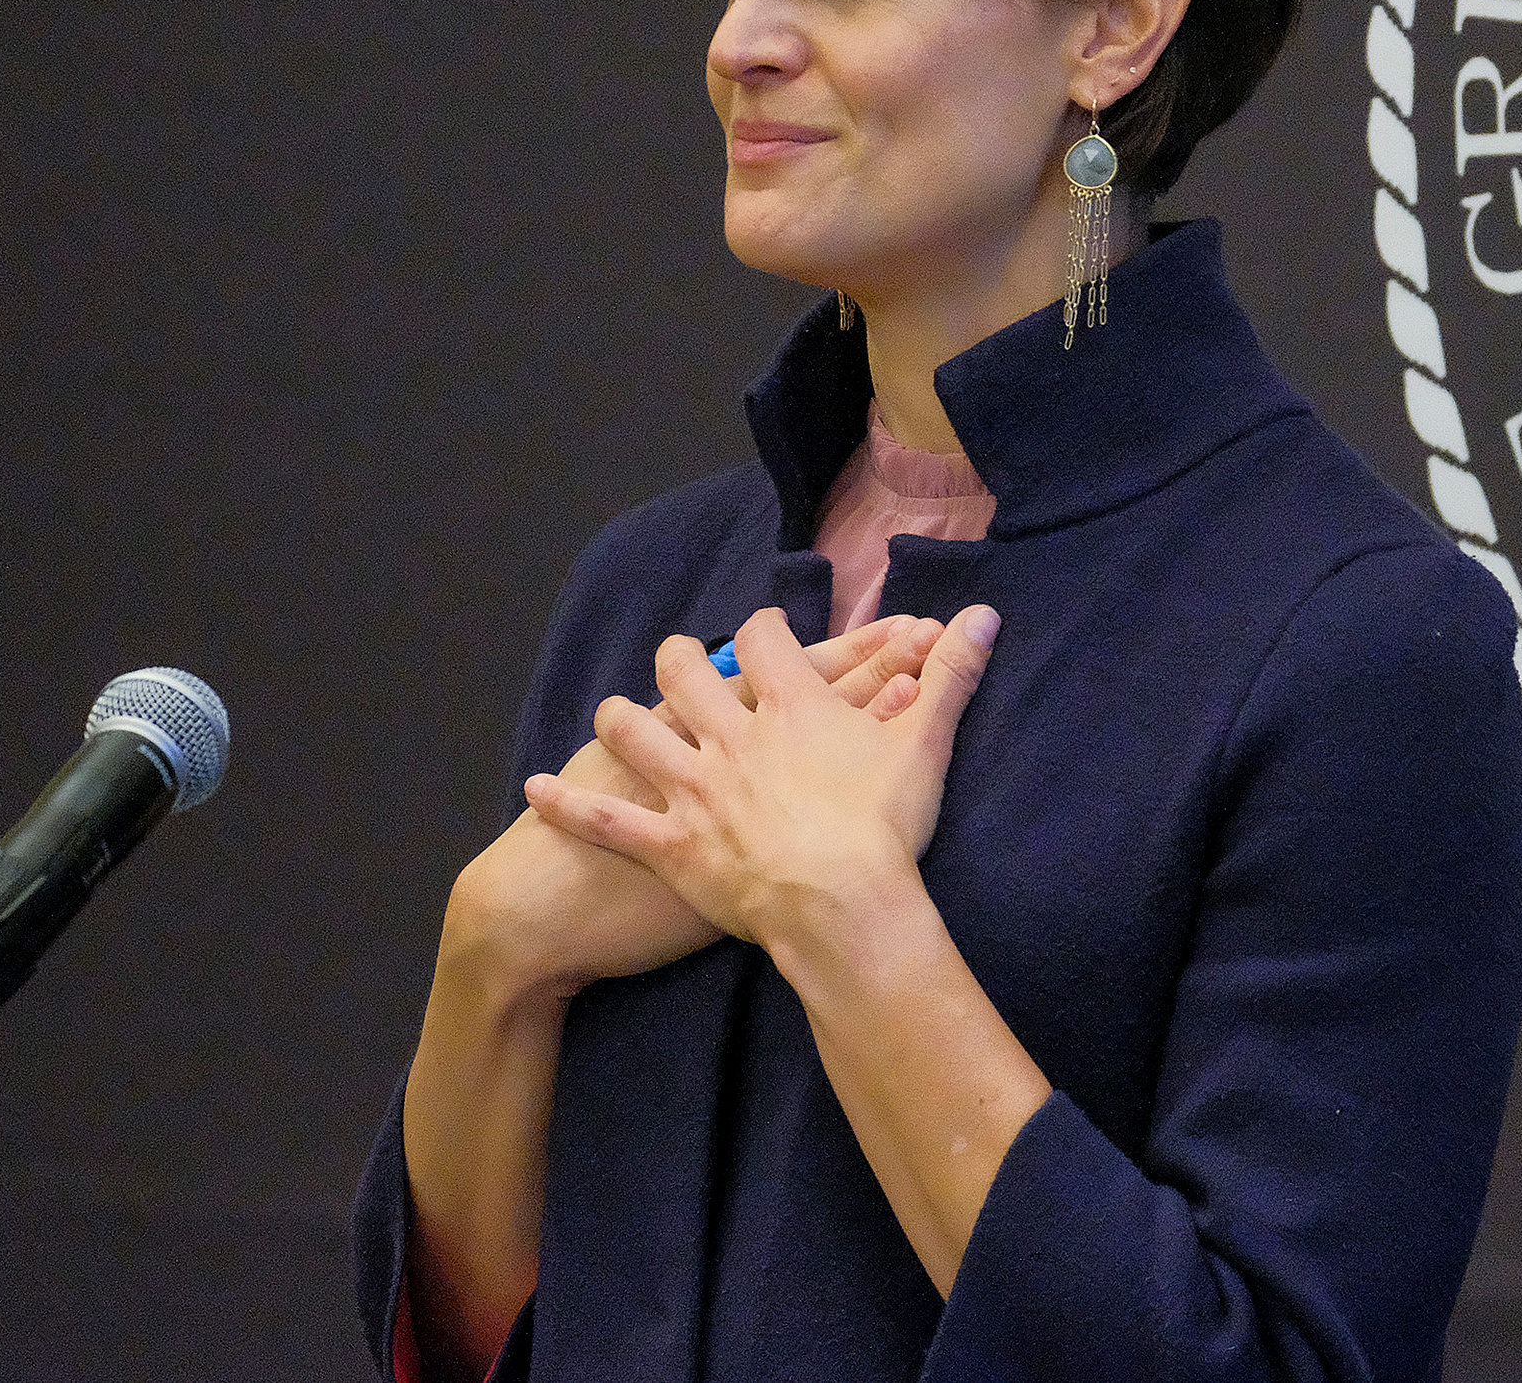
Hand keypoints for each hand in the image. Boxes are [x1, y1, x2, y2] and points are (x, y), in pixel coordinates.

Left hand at [445, 614, 946, 1000]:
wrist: (843, 904)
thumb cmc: (886, 826)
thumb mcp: (926, 743)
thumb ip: (951, 676)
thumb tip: (988, 616)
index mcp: (790, 704)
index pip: (764, 638)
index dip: (763, 629)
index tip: (766, 632)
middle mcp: (730, 734)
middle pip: (684, 670)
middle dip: (679, 660)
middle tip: (680, 663)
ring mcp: (692, 788)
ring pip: (633, 731)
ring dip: (622, 718)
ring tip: (616, 714)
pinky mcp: (668, 845)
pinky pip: (602, 819)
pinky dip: (565, 803)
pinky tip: (534, 788)